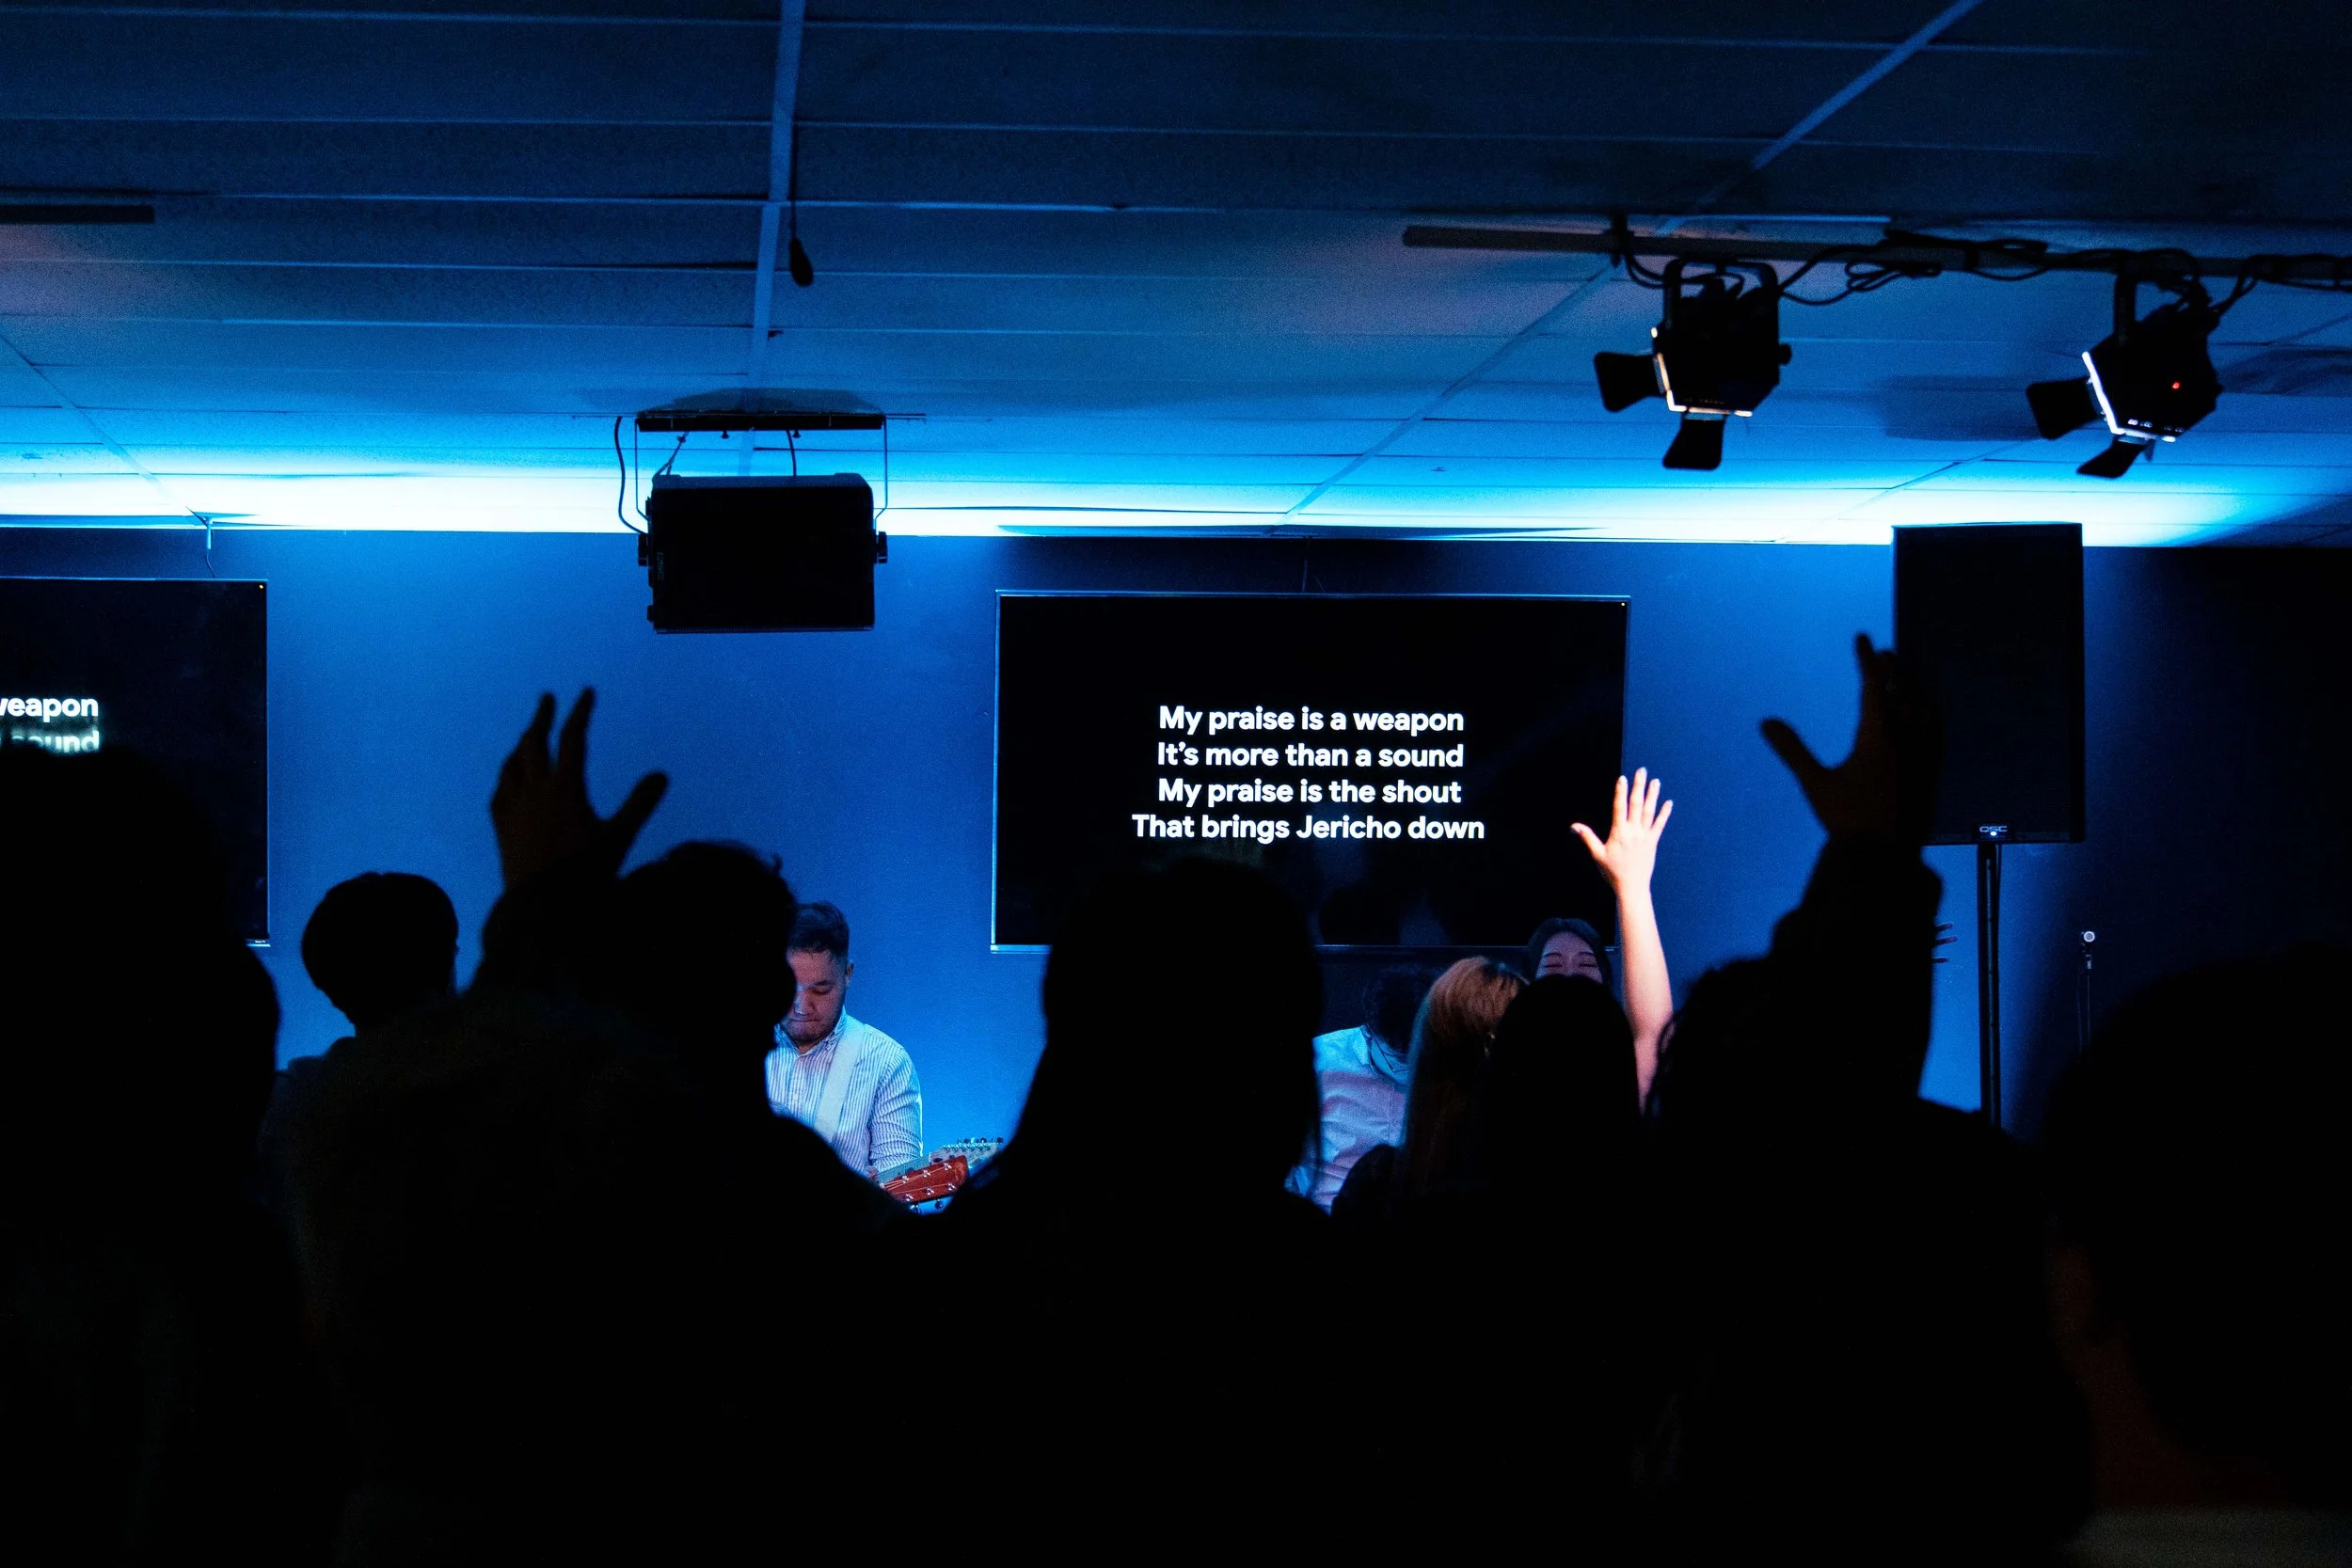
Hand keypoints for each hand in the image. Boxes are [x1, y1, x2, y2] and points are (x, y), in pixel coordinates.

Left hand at [491, 689, 667, 887]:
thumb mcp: (619, 837)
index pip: (573, 739)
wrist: (540, 908)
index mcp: (565, 788)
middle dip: (542, 718)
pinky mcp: (502, 828)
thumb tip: (661, 774)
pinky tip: (507, 778)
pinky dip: (505, 777)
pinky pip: (499, 793)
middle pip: (534, 743)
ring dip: (521, 744)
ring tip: (526, 734)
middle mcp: (535, 791)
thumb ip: (640, 804)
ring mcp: (514, 808)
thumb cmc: (585, 874)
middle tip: (547, 699)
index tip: (586, 692)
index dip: (580, 713)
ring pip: (512, 765)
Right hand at [1573, 767, 1672, 895]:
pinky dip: (1664, 813)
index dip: (1621, 792)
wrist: (1632, 887)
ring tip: (1655, 782)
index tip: (1622, 778)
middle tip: (1642, 771)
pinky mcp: (1653, 842)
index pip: (1620, 807)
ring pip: (1650, 811)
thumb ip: (1587, 838)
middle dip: (1639, 786)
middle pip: (1637, 804)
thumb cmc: (1612, 872)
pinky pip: (1660, 824)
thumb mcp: (1597, 855)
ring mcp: (1645, 836)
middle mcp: (1633, 831)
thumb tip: (1574, 826)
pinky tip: (1668, 803)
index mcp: (1619, 832)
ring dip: (1653, 795)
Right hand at [1760, 633, 1937, 840]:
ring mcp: (1924, 755)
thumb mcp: (1815, 783)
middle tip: (1884, 653)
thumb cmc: (1846, 819)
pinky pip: (1938, 731)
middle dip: (1894, 669)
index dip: (1866, 660)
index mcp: (1878, 736)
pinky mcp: (1933, 771)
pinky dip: (1931, 713)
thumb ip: (1793, 750)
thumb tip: (1766, 723)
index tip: (1862, 637)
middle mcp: (1907, 739)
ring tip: (1907, 677)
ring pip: (1926, 709)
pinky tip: (1928, 716)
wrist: (1885, 855)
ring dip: (1915, 687)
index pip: (1874, 686)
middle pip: (1905, 691)